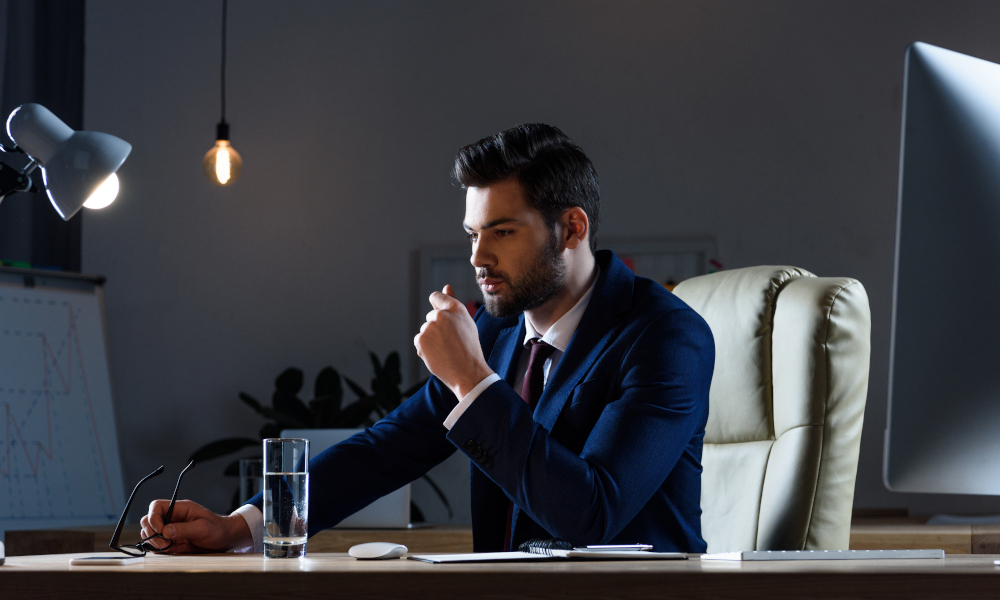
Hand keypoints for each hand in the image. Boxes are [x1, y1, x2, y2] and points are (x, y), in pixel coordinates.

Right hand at [140, 499, 251, 553]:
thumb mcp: (203, 527)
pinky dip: (157, 549)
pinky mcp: (171, 542)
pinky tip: (168, 551)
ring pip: (150, 533)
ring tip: (167, 547)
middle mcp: (172, 518)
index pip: (156, 507)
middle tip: (164, 541)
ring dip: (153, 541)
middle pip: (148, 520)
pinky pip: (156, 544)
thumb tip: (165, 531)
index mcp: (180, 509)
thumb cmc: (217, 529)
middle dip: (151, 531)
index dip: (153, 517)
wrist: (225, 540)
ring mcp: (171, 530)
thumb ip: (184, 529)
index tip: (160, 530)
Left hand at [414, 284, 493, 398]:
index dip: (437, 306)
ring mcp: (429, 327)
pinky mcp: (420, 340)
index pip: (436, 296)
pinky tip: (438, 355)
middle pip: (431, 317)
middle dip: (437, 328)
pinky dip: (425, 348)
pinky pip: (419, 341)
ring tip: (446, 350)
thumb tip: (446, 286)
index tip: (442, 318)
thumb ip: (453, 302)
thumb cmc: (469, 347)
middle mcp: (441, 315)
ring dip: (431, 339)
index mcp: (455, 308)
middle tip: (451, 342)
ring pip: (425, 330)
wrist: (467, 372)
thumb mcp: (466, 321)